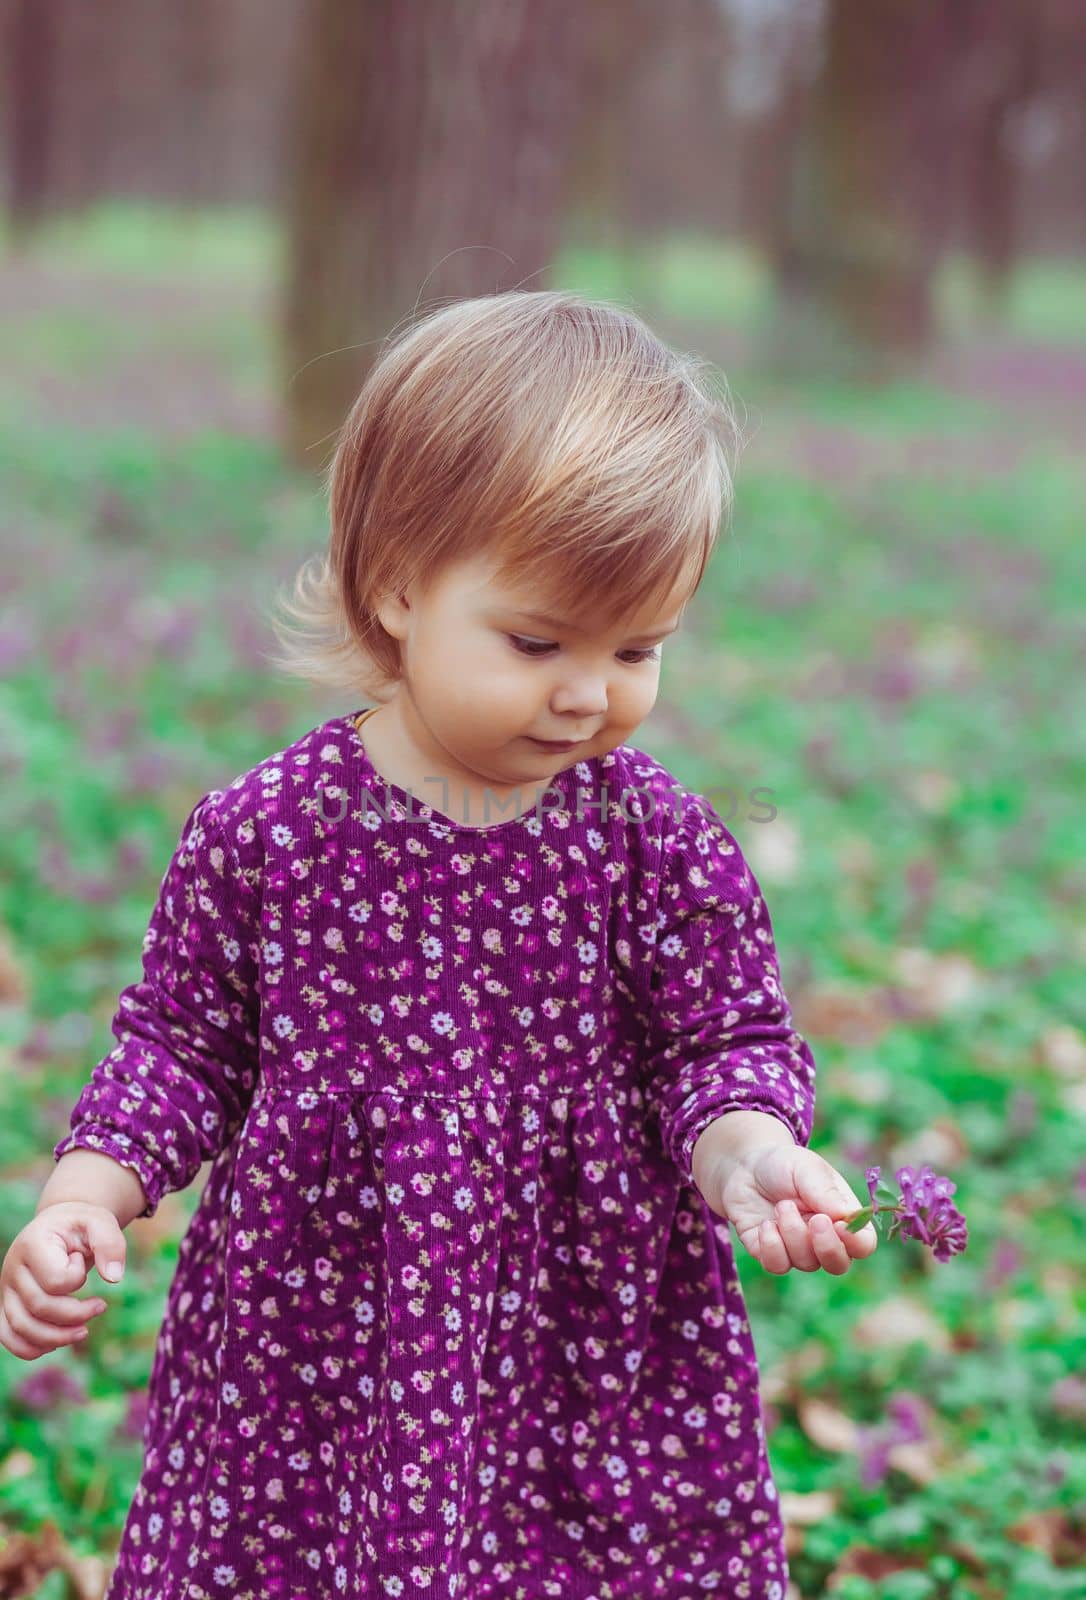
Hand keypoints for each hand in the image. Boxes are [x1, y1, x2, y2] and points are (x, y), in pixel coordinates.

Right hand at [0, 1202, 125, 1360]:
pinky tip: (57, 1343)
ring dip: (57, 1338)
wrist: (59, 1226)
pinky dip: (31, 1348)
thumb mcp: (100, 1222)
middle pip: (39, 1307)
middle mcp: (13, 1268)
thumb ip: (110, 1244)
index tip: (82, 1260)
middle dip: (76, 1314)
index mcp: (33, 1244)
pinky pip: (7, 1336)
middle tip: (100, 1306)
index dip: (77, 1279)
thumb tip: (114, 1278)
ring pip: (21, 1327)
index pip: (55, 1280)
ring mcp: (7, 1289)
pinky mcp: (7, 1304)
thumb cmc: (80, 1225)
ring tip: (83, 1331)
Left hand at [706, 1142, 878, 1274]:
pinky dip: (771, 1246)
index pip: (863, 1243)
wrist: (745, 1166)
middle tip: (814, 1220)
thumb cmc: (784, 1164)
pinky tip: (765, 1224)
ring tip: (782, 1205)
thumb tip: (847, 1217)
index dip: (856, 1242)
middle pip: (839, 1265)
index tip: (839, 1224)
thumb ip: (825, 1191)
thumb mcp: (806, 1167)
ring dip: (793, 1233)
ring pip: (806, 1263)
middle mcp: (823, 1238)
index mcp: (842, 1216)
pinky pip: (777, 1265)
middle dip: (827, 1247)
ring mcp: (797, 1249)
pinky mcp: (771, 1254)